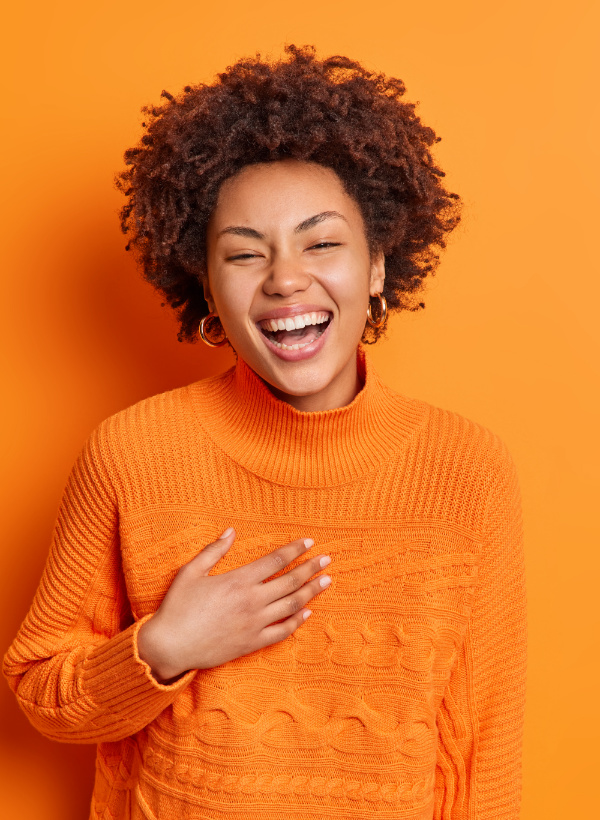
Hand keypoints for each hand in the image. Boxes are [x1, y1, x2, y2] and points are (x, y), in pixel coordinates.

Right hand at [137, 529, 330, 681]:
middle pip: (290, 581)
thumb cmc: (177, 607)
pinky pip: (282, 631)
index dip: (295, 550)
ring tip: (326, 581)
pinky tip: (308, 612)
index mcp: (238, 580)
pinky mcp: (252, 642)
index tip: (310, 541)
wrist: (170, 647)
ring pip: (291, 605)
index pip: (275, 560)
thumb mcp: (191, 572)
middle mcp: (252, 601)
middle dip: (311, 568)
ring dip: (311, 592)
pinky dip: (298, 621)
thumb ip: (214, 550)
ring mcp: (255, 623)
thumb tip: (231, 531)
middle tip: (327, 559)